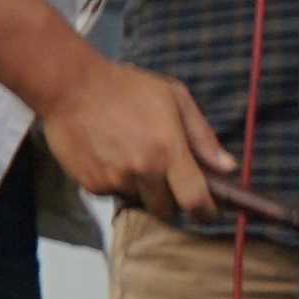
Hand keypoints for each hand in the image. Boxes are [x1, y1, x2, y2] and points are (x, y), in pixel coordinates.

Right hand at [38, 49, 233, 227]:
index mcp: (167, 150)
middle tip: (169, 179)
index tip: (208, 212)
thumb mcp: (175, 98)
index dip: (206, 212)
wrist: (70, 86)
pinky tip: (111, 154)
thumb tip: (227, 167)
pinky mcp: (91, 185)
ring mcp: (114, 180)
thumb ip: (203, 137)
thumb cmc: (127, 87)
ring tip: (134, 155)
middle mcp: (142, 170)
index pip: (194, 200)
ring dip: (143, 189)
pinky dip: (118, 183)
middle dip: (172, 201)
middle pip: (167, 211)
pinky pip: (114, 194)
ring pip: (139, 202)